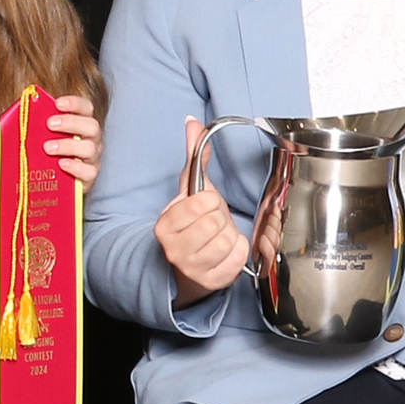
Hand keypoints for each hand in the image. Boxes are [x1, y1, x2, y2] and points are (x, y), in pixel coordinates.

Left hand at [44, 95, 101, 189]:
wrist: (48, 181)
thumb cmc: (43, 153)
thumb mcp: (38, 135)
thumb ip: (35, 123)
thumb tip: (19, 111)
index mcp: (80, 124)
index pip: (86, 108)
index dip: (75, 104)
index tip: (58, 103)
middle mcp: (90, 139)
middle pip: (91, 126)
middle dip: (71, 122)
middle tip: (50, 124)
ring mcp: (91, 159)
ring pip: (89, 148)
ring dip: (68, 145)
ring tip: (48, 148)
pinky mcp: (88, 178)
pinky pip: (89, 172)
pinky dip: (75, 167)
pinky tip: (61, 164)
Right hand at [158, 116, 252, 303]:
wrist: (190, 264)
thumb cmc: (193, 225)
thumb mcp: (190, 191)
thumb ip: (194, 157)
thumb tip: (192, 122)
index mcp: (165, 224)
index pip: (202, 203)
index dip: (210, 202)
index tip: (204, 208)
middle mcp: (174, 248)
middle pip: (217, 222)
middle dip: (220, 220)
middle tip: (212, 225)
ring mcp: (192, 268)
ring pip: (229, 240)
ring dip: (230, 236)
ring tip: (218, 238)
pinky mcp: (212, 281)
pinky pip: (239, 256)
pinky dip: (238, 252)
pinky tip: (226, 252)